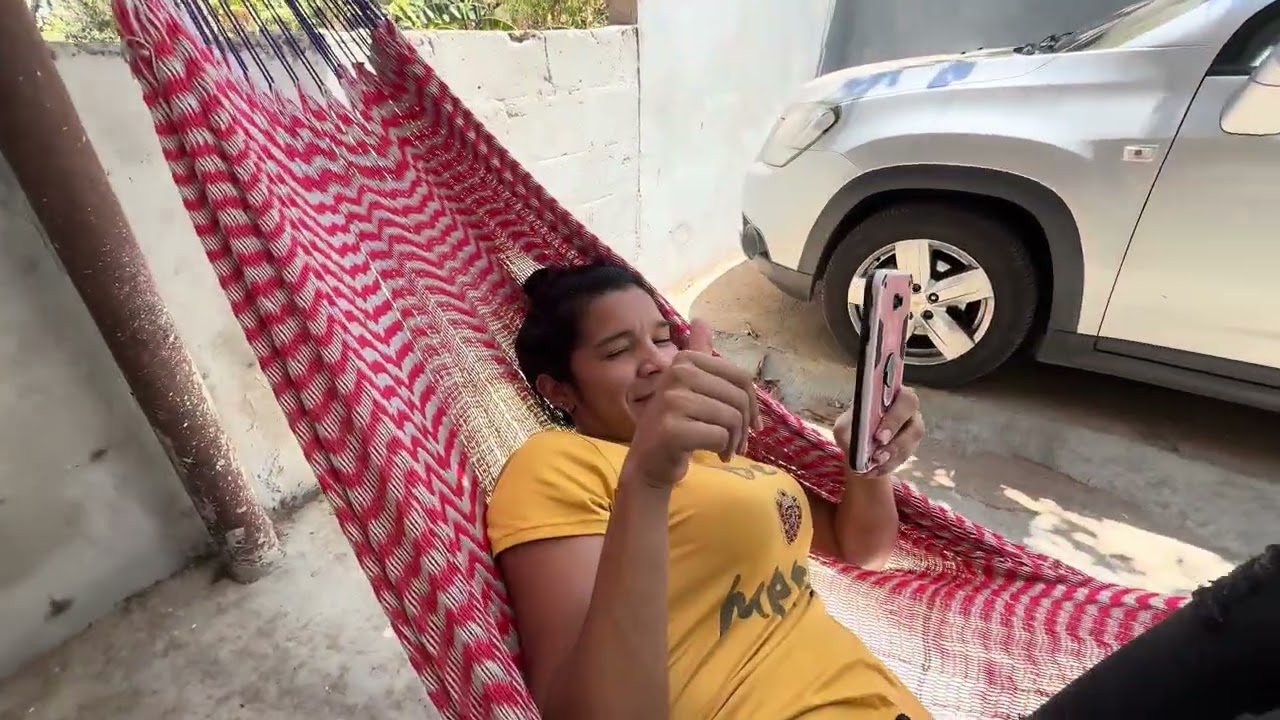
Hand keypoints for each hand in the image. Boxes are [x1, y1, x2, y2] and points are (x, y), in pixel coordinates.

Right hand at [623, 319, 761, 488]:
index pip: (740, 377)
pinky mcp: (672, 429)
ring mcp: (671, 401)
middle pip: (738, 399)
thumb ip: (697, 354)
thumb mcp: (686, 386)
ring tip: (724, 450)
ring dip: (733, 441)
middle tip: (735, 443)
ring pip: (731, 419)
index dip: (752, 404)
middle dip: (743, 427)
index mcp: (685, 360)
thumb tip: (701, 321)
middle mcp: (677, 374)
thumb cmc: (675, 424)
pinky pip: (719, 436)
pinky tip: (713, 454)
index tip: (749, 424)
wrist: (648, 461)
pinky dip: (722, 449)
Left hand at [833, 386, 923, 477]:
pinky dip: (887, 467)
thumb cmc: (853, 427)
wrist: (857, 446)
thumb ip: (851, 427)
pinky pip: (904, 459)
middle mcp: (909, 412)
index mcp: (895, 395)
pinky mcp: (910, 449)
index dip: (895, 418)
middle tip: (877, 455)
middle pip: (915, 425)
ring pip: (911, 445)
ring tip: (872, 465)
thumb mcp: (845, 426)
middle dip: (896, 442)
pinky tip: (872, 472)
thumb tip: (860, 437)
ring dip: (891, 458)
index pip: (905, 399)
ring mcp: (912, 431)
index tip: (878, 436)